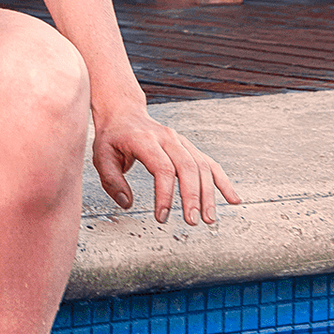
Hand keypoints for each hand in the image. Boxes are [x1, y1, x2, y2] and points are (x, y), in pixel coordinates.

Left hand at [93, 107, 240, 225]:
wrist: (123, 113)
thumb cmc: (112, 137)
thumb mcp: (100, 156)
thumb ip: (112, 180)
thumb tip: (127, 204)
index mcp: (144, 139)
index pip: (162, 168)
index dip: (165, 194)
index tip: (162, 216)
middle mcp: (167, 138)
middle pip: (187, 167)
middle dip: (192, 196)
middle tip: (191, 221)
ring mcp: (181, 141)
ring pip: (202, 166)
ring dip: (208, 194)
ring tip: (208, 219)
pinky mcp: (189, 147)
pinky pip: (210, 164)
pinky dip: (223, 182)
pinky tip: (233, 199)